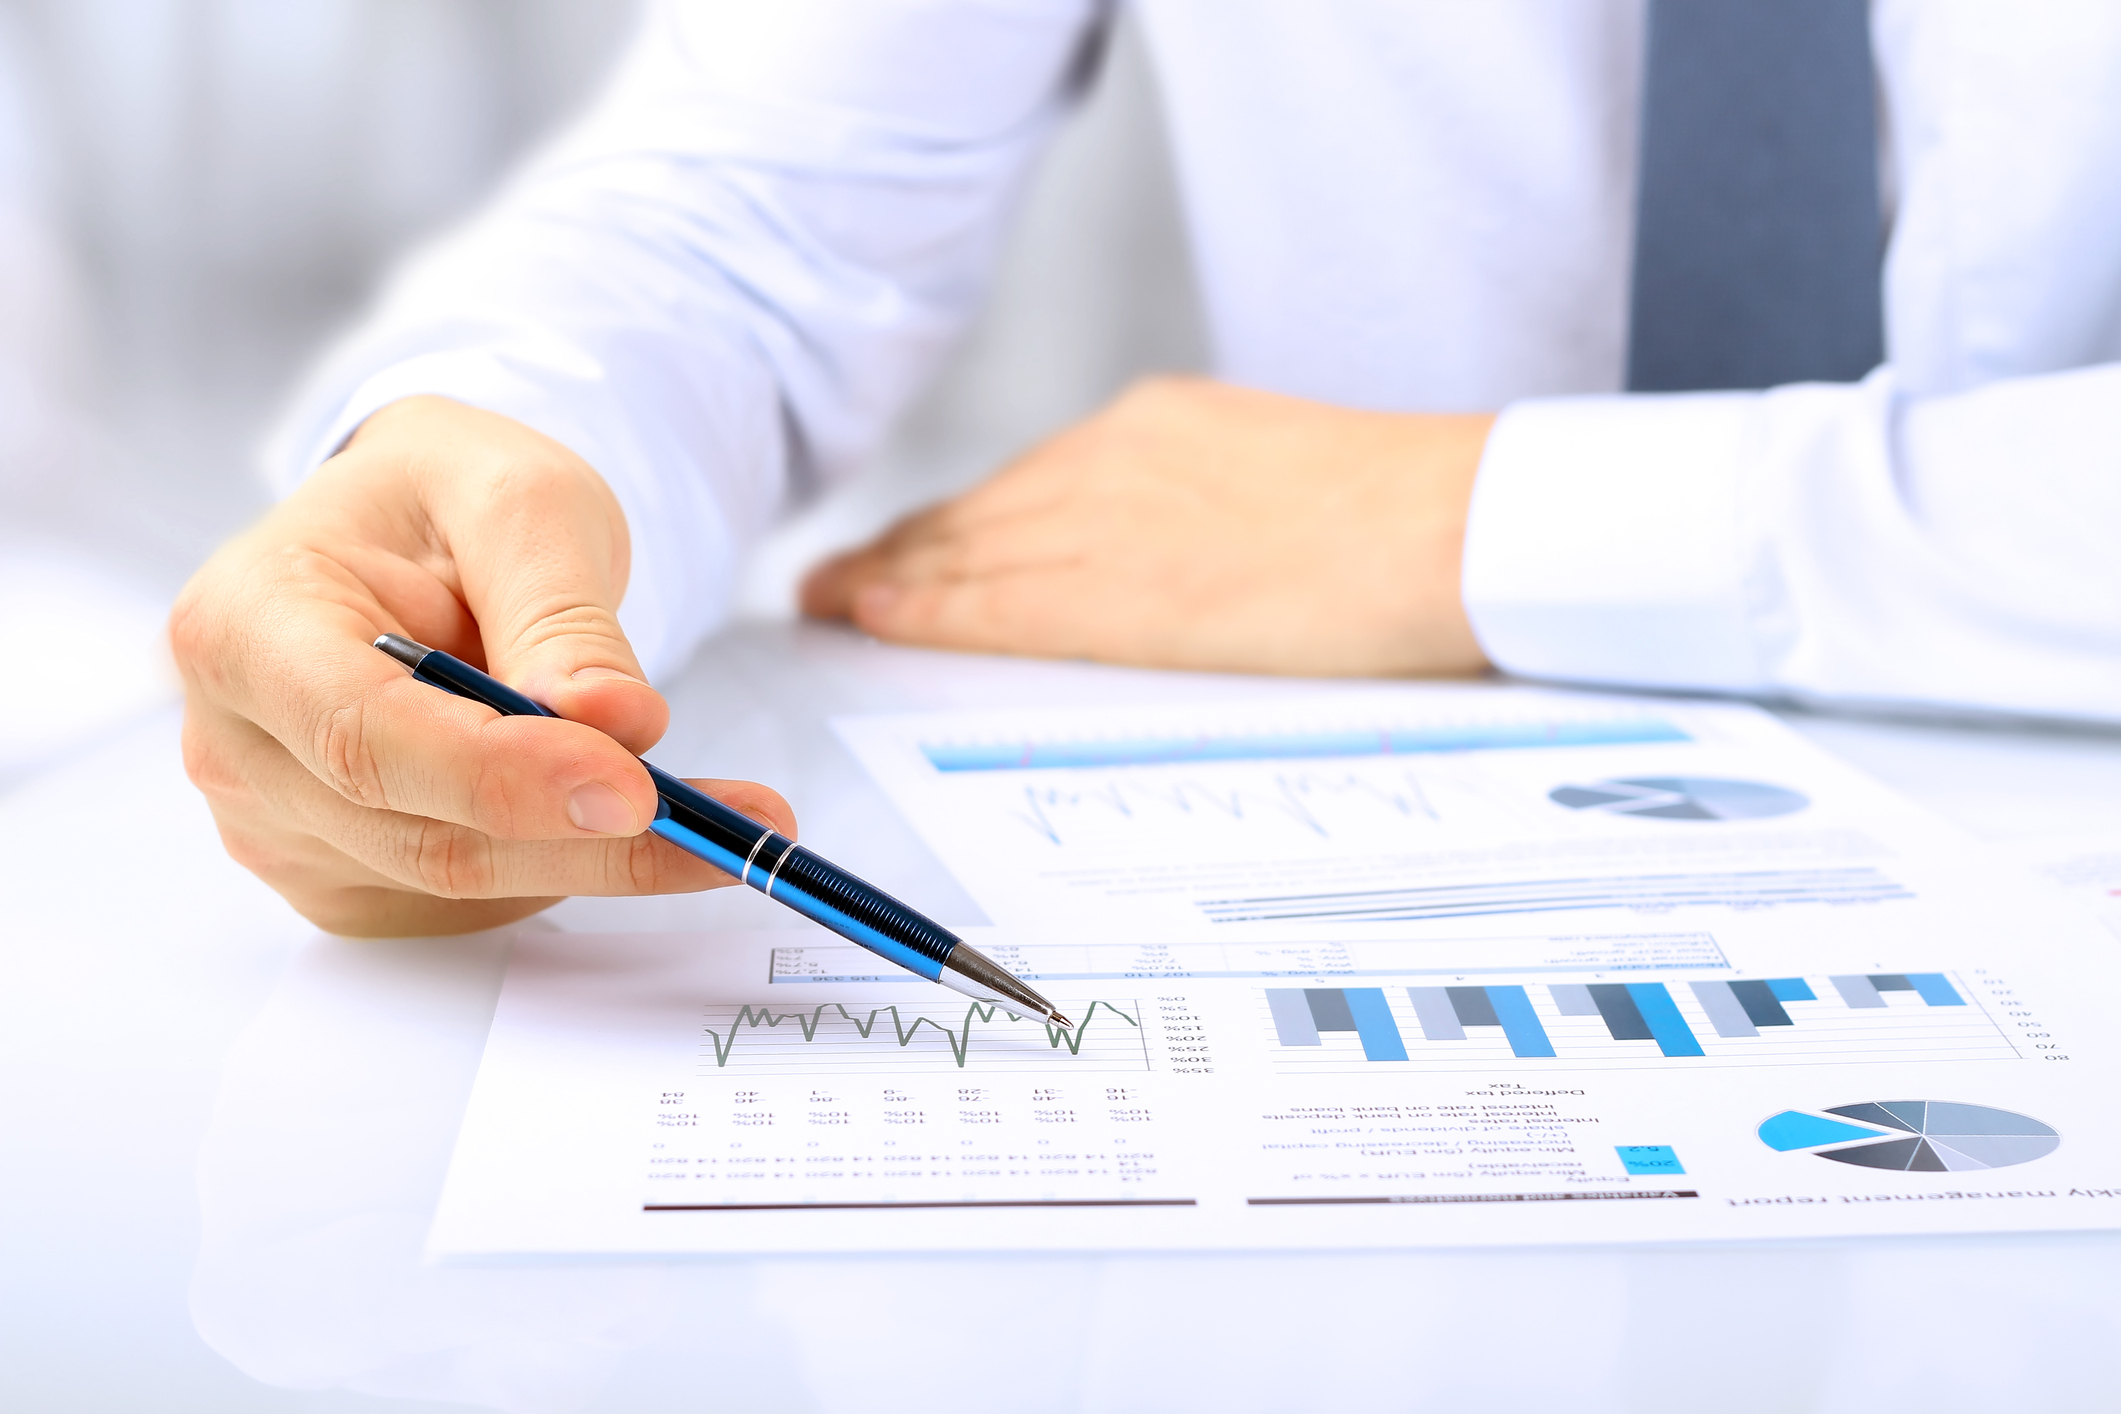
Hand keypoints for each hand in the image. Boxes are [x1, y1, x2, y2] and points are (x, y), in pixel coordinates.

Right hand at [171, 396, 793, 936]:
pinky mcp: (346, 875)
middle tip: (737, 827)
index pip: (365, 737)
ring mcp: (280, 825)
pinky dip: (571, 869)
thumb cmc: (455, 501)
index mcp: (245, 625)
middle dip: (594, 840)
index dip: (500, 779)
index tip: (634, 788)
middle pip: (423, 835)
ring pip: (462, 886)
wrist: (421, 535)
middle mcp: (237, 742)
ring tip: (718, 812)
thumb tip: (613, 726)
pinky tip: (622, 815)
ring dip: (604, 861)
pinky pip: (472, 906)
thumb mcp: (526, 504)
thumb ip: (563, 615)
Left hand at [801, 377, 1494, 676]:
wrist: (1449, 526)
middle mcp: (1116, 458)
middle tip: (834, 581)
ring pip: (968, 554)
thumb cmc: (1405, 516)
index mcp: (1161, 427)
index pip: (1029, 483)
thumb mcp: (1286, 481)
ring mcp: (1110, 518)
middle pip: (979, 514)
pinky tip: (874, 619)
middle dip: (901, 552)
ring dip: (893, 582)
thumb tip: (1182, 560)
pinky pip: (994, 602)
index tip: (909, 544)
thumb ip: (1210, 510)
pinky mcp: (1119, 590)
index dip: (958, 522)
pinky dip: (926, 610)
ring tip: (832, 605)